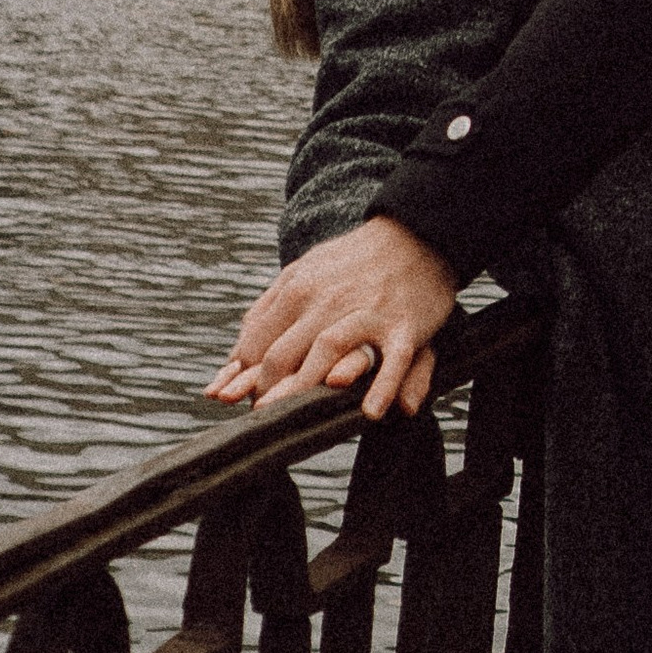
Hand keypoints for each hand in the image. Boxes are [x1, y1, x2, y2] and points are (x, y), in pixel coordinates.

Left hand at [210, 216, 461, 419]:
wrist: (414, 234)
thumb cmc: (352, 261)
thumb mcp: (302, 272)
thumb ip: (268, 310)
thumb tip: (236, 356)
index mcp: (297, 289)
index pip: (257, 343)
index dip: (243, 377)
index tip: (241, 399)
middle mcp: (326, 300)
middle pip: (284, 352)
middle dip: (266, 390)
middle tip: (262, 417)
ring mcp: (366, 312)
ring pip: (328, 350)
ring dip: (306, 386)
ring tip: (294, 416)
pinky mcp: (404, 325)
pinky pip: (392, 360)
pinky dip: (382, 386)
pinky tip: (370, 412)